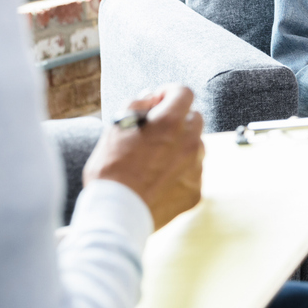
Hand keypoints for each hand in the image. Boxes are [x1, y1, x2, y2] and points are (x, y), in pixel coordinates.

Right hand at [82, 84, 203, 229]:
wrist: (115, 214)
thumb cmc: (111, 171)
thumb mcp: (115, 127)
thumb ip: (136, 105)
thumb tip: (151, 98)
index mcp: (170, 122)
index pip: (184, 93)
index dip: (169, 93)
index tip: (158, 102)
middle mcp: (189, 142)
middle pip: (194, 118)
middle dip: (177, 119)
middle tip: (155, 132)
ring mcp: (195, 168)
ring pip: (196, 145)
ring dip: (181, 145)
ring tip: (156, 159)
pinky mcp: (195, 190)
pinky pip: (193, 171)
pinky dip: (181, 171)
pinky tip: (160, 179)